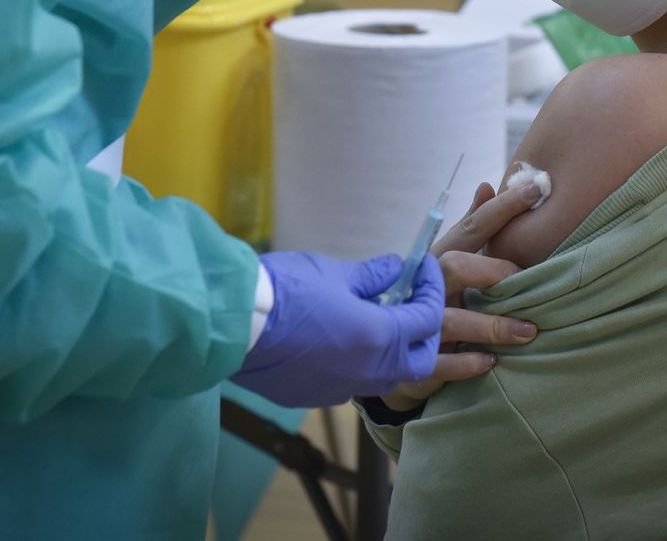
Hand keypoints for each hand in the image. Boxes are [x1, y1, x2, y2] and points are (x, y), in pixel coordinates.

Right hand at [232, 251, 443, 407]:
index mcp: (380, 338)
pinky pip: (354, 383)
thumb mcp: (336, 273)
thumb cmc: (286, 291)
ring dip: (395, 352)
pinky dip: (363, 364)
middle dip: (426, 333)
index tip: (425, 270)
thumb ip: (374, 276)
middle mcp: (369, 371)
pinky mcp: (316, 397)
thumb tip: (397, 270)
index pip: (429, 318)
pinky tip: (346, 341)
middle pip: (420, 361)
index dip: (432, 289)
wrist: (233, 324)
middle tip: (414, 305)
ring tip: (383, 321)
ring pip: (388, 376)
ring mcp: (342, 389)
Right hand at [380, 180, 543, 410]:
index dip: (502, 208)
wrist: (379, 344)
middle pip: (454, 266)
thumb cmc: (424, 293)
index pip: (471, 228)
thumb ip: (469, 226)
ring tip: (528, 331)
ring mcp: (415, 322)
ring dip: (491, 325)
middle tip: (523, 278)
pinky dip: (466, 363)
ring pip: (453, 319)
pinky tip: (491, 362)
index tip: (535, 190)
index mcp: (435, 257)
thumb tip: (488, 185)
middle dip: (491, 270)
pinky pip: (440, 364)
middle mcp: (424, 285)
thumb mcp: (444, 256)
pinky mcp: (412, 360)